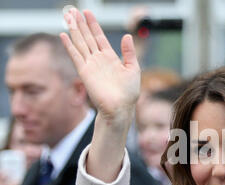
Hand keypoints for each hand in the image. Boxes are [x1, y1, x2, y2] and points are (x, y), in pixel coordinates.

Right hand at [60, 8, 139, 124]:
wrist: (121, 108)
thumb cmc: (129, 93)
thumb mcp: (133, 69)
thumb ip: (129, 52)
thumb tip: (127, 36)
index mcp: (111, 58)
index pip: (99, 37)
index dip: (93, 25)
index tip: (87, 13)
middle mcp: (99, 60)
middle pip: (87, 37)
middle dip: (81, 24)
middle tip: (73, 10)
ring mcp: (91, 65)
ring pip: (80, 43)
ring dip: (74, 30)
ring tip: (68, 17)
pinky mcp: (85, 72)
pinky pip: (75, 56)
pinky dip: (69, 45)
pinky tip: (63, 35)